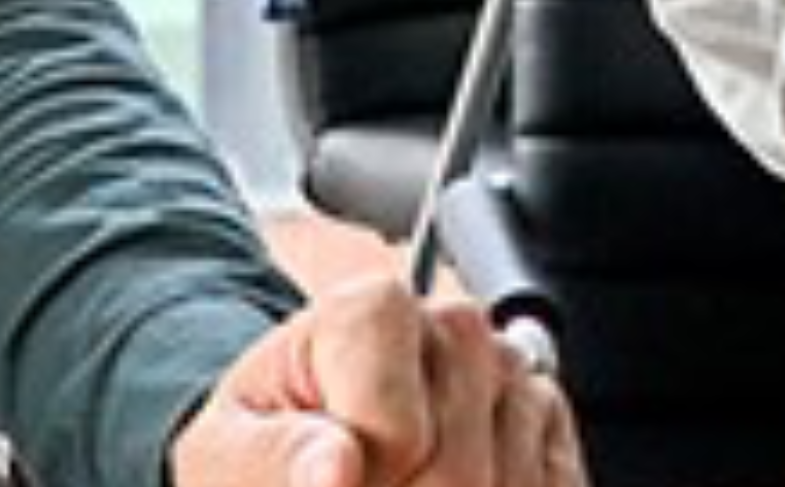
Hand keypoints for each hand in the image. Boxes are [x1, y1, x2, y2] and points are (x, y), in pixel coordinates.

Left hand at [169, 278, 581, 486]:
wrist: (299, 449)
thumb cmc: (268, 450)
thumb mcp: (230, 454)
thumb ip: (271, 459)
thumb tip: (336, 471)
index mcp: (366, 314)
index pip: (399, 432)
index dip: (364, 479)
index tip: (333, 480)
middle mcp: (449, 331)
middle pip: (461, 468)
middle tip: (363, 484)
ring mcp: (508, 375)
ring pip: (514, 482)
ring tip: (398, 483)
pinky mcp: (547, 425)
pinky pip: (554, 486)